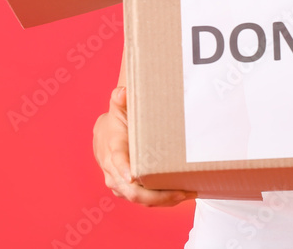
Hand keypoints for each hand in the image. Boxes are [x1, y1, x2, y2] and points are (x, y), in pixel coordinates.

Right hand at [93, 86, 195, 205]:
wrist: (104, 137)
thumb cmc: (115, 123)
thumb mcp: (117, 109)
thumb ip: (119, 100)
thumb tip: (122, 92)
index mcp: (113, 151)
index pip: (117, 163)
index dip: (124, 171)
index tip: (134, 178)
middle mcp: (114, 172)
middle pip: (133, 191)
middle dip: (158, 195)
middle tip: (181, 192)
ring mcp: (119, 184)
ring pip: (140, 199)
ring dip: (164, 200)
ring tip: (188, 194)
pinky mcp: (127, 191)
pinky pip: (144, 200)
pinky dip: (161, 201)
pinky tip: (180, 196)